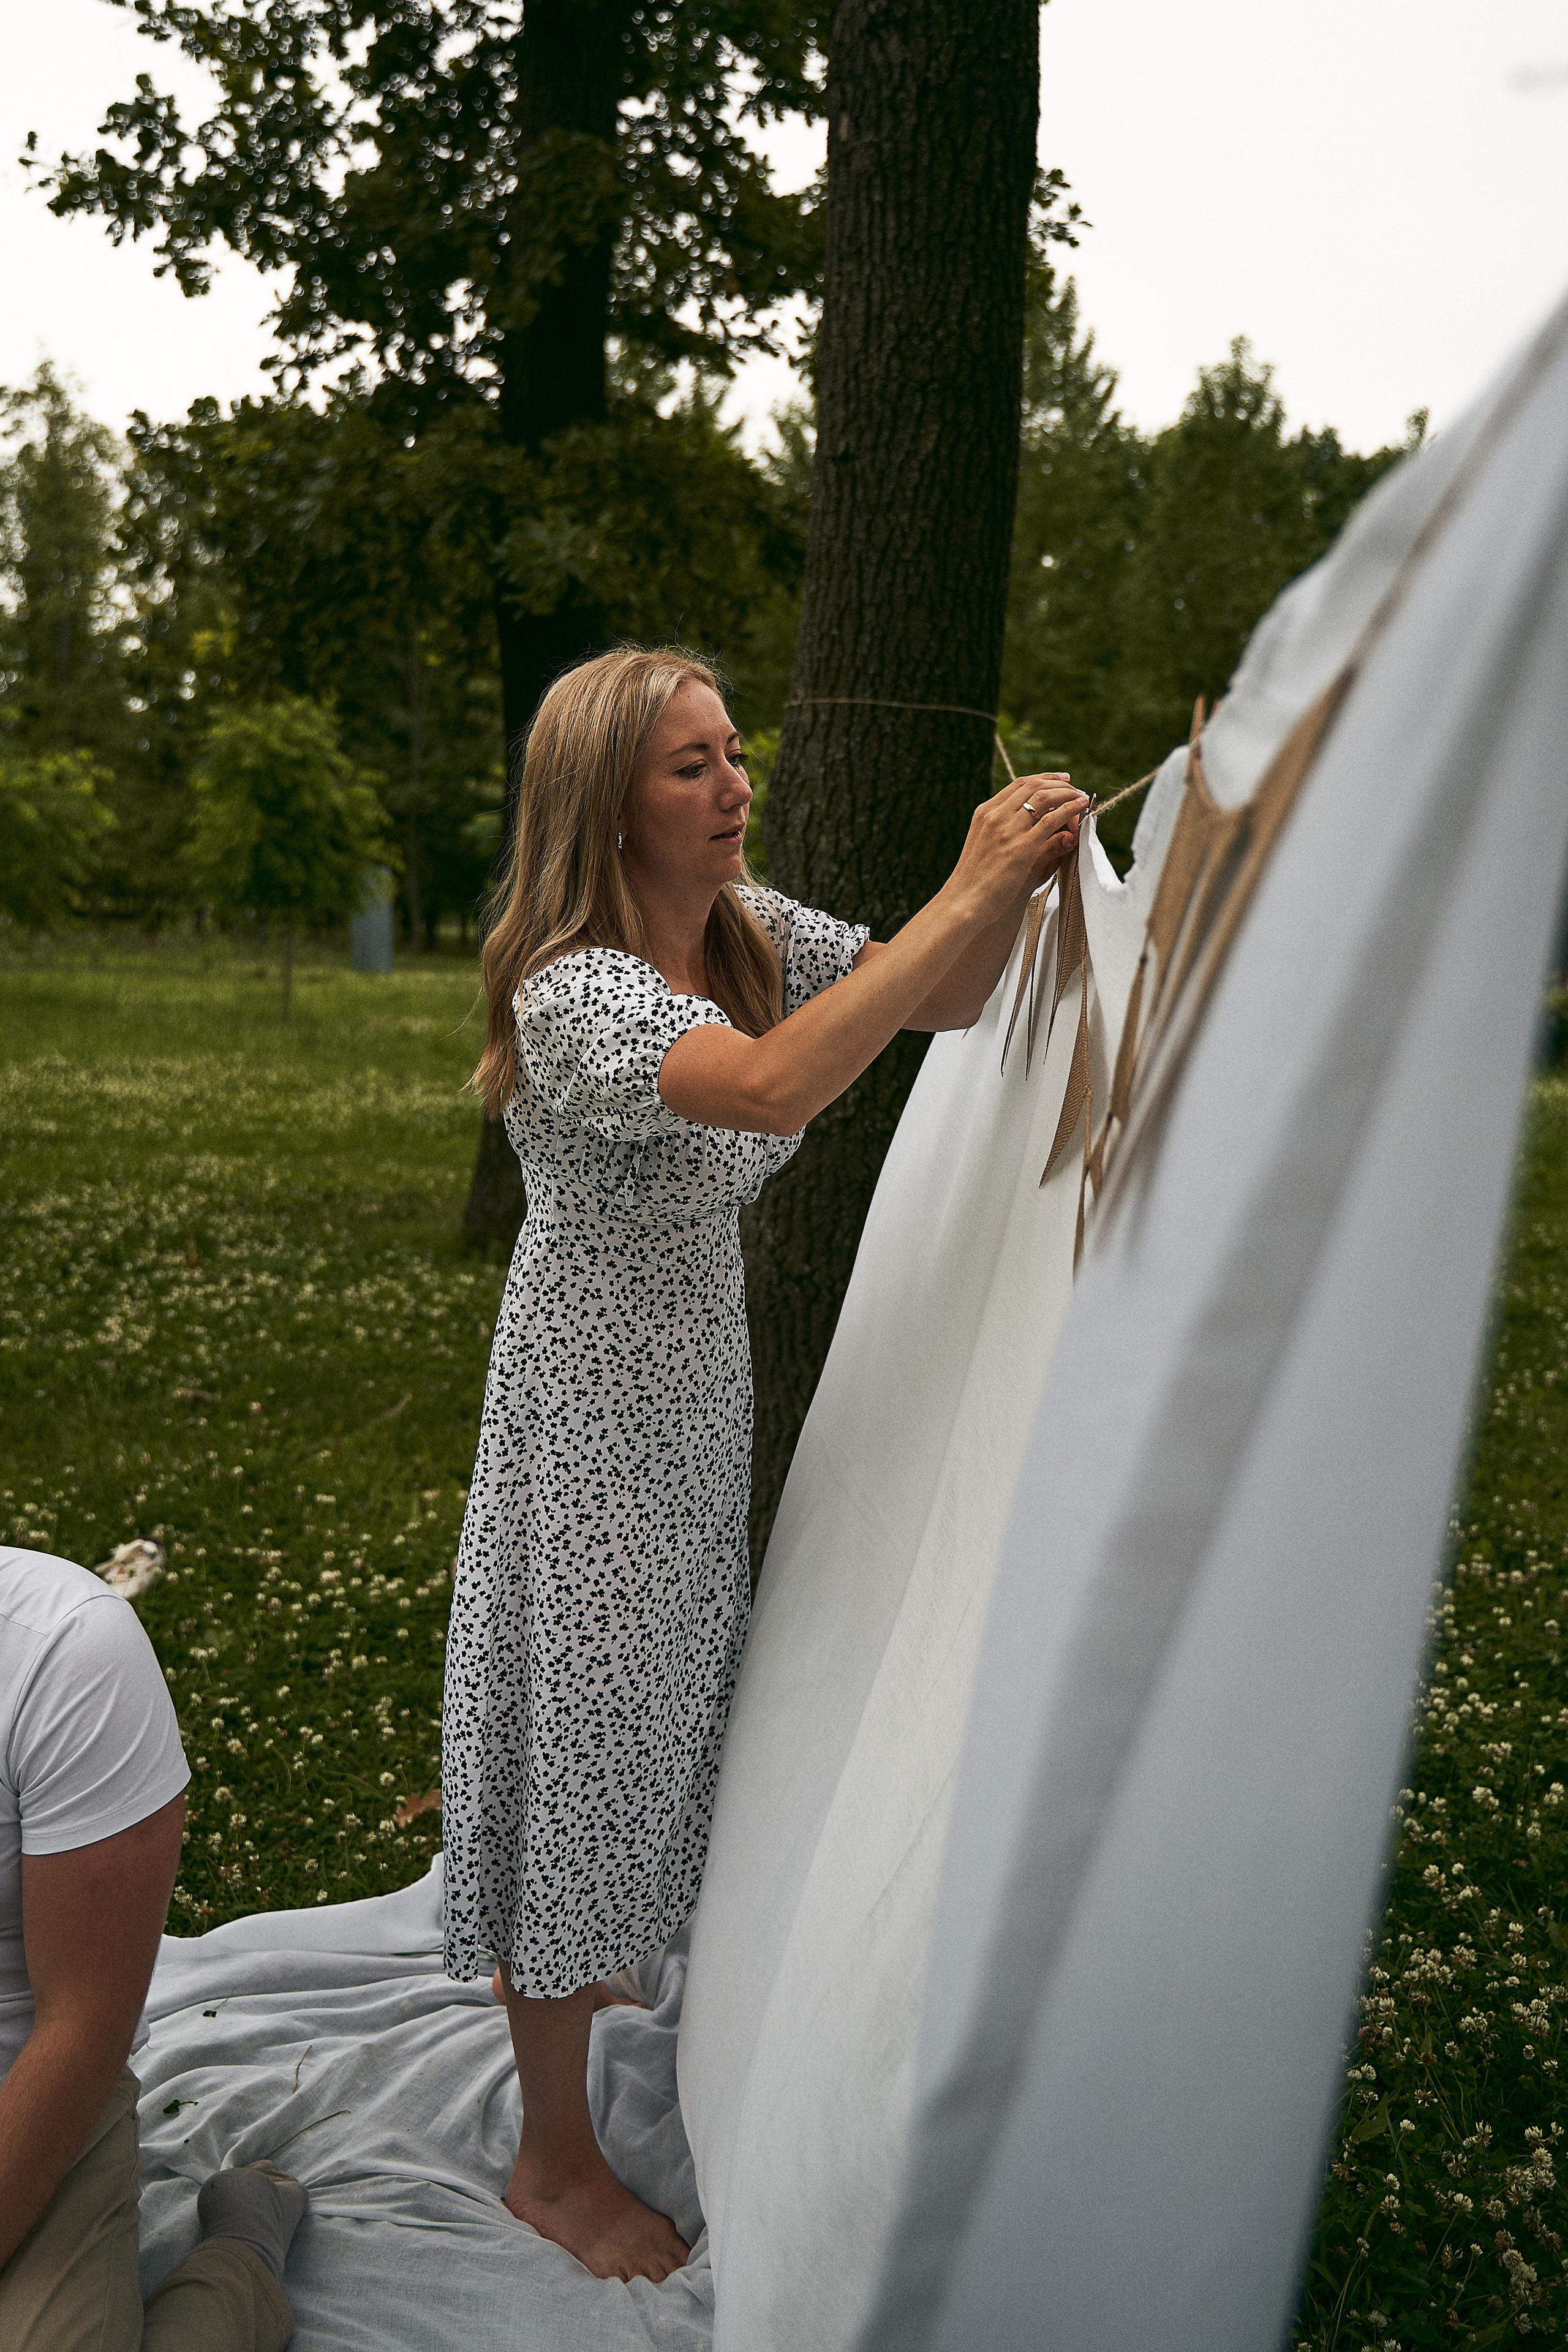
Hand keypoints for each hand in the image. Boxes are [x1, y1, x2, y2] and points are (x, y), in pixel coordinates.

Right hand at [943, 773, 1087, 929]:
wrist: (963, 901)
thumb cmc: (975, 881)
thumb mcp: (989, 848)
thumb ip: (1008, 833)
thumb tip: (1029, 825)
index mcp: (985, 813)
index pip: (1018, 785)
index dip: (1043, 779)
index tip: (1058, 780)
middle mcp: (995, 815)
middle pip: (1032, 786)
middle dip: (1057, 783)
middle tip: (1074, 787)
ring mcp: (1008, 830)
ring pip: (1044, 798)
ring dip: (1067, 793)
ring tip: (1081, 797)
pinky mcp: (1022, 847)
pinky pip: (1052, 820)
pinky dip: (1070, 810)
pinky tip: (1081, 807)